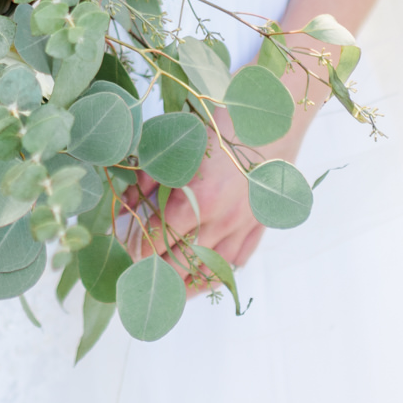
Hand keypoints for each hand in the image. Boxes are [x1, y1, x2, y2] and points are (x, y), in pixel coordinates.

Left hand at [122, 56, 328, 284]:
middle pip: (180, 265)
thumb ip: (152, 173)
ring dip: (184, 285)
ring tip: (166, 293)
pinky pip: (238, 261)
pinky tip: (205, 273)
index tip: (123, 254)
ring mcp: (244, 226)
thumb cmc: (226, 117)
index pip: (156, 242)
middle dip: (154, 276)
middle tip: (136, 279)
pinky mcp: (261, 223)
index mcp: (197, 200)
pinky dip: (218, 273)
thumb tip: (130, 198)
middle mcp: (221, 222)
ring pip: (210, 271)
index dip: (135, 252)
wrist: (279, 110)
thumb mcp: (180, 139)